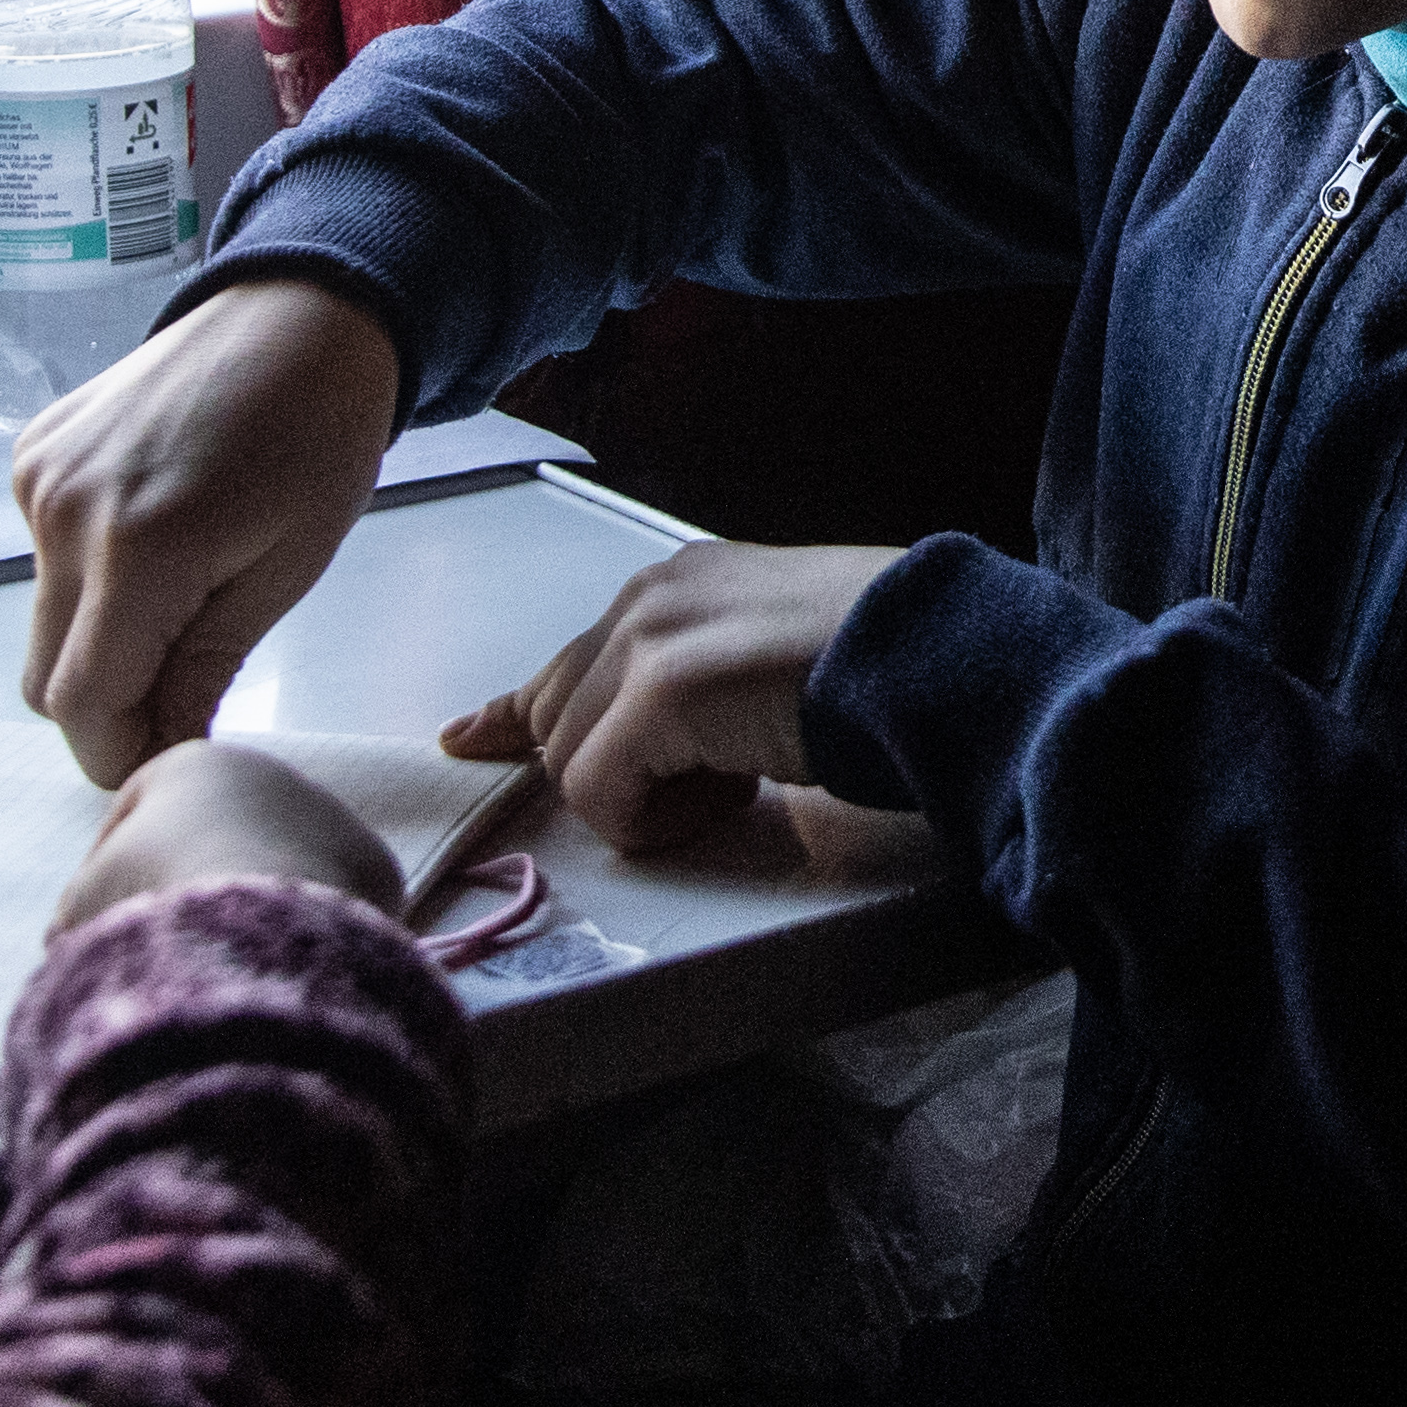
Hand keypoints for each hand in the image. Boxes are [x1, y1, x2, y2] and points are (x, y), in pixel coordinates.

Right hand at [6, 276, 402, 779]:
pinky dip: (86, 578)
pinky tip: (155, 535)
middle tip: (184, 694)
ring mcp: (39, 481)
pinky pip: (41, 558)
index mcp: (138, 552)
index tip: (175, 754)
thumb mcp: (285, 572)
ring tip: (181, 600)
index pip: (84, 707)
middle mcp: (64, 516)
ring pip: (42, 623)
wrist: (295, 317)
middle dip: (109, 709)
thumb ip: (205, 669)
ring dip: (98, 641)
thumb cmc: (317, 443)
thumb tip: (166, 750)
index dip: (123, 752)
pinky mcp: (32, 456)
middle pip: (46, 680)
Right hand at [53, 735, 405, 932]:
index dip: (109, 871)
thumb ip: (76, 912)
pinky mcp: (376, 867)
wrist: (253, 926)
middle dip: (189, 889)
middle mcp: (270, 775)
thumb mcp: (84, 904)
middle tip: (166, 949)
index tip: (100, 921)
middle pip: (216, 837)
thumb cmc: (156, 897)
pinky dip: (305, 933)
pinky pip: (329, 905)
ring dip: (252, 910)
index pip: (139, 811)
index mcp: (193, 765)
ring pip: (280, 869)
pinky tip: (282, 968)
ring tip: (224, 966)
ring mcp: (330, 817)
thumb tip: (71, 940)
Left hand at [454, 540, 901, 848]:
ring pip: (571, 760)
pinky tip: (731, 796)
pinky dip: (654, 820)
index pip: (568, 657)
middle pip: (557, 717)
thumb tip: (664, 742)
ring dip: (645, 797)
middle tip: (711, 790)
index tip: (470, 740)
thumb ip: (699, 679)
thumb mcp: (768, 657)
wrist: (935, 654)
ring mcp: (650, 641)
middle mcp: (649, 600)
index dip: (516, 712)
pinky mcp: (659, 694)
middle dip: (610, 772)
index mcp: (678, 585)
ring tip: (741, 782)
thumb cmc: (880, 666)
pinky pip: (601, 794)